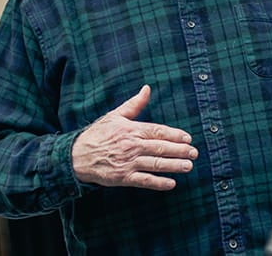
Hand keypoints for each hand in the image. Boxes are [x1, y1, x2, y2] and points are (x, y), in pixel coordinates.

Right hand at [72, 85, 197, 189]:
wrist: (76, 156)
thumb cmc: (98, 134)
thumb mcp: (115, 115)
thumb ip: (134, 104)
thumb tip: (147, 88)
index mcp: (131, 130)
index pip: (158, 131)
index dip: (175, 135)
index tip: (188, 138)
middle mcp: (131, 146)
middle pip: (160, 148)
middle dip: (180, 150)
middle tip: (194, 153)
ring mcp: (127, 162)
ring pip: (155, 164)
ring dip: (174, 166)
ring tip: (188, 166)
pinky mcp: (123, 177)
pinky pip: (144, 180)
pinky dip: (158, 182)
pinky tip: (171, 183)